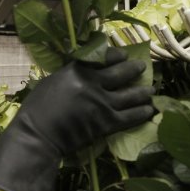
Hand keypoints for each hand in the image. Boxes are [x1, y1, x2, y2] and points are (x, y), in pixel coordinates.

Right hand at [0, 48, 154, 190]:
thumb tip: (88, 69)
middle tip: (142, 68)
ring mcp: (102, 104)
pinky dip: (141, 113)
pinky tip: (149, 110)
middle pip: (121, 74)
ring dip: (143, 92)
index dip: (118, 56)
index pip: (105, 58)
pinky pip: (129, 117)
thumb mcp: (53, 81)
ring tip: (151, 90)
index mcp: (78, 70)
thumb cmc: (38, 108)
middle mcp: (94, 84)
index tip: (124, 56)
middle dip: (135, 70)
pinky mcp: (106, 124)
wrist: (38, 135)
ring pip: (130, 95)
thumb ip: (73, 73)